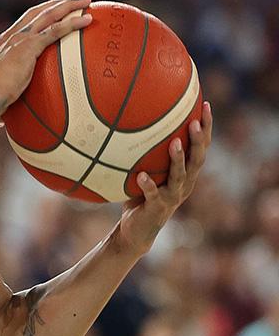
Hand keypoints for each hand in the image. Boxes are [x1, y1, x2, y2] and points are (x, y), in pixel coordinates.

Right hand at [0, 0, 92, 108]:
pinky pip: (55, 30)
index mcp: (3, 44)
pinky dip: (73, 22)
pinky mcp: (29, 46)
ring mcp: (20, 39)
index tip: (54, 10)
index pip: (24, 22)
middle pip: (38, 11)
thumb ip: (3, 100)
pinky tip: (88, 19)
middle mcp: (11, 36)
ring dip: (68, 5)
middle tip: (75, 0)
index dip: (40, 13)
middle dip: (57, 3)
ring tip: (86, 0)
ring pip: (48, 14)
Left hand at [117, 102, 212, 252]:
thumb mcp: (145, 170)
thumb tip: (129, 120)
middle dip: (198, 140)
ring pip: (179, 176)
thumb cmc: (140, 195)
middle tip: (195, 121)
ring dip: (178, 159)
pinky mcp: (157, 208)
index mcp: (186, 174)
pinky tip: (142, 175)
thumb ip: (145, 152)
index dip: (206, 128)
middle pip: (197, 160)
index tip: (206, 105)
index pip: (201, 148)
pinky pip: (152, 194)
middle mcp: (184, 185)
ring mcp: (172, 197)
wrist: (136, 230)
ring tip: (174, 142)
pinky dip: (148, 184)